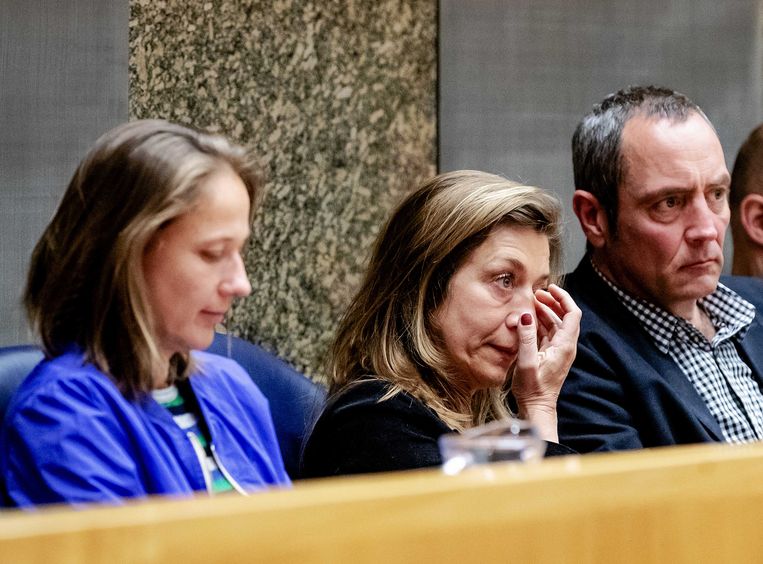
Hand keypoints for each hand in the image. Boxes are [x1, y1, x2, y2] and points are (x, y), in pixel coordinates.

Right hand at [511, 284, 580, 440]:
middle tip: (537, 293)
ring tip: (532, 303)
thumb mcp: (527, 362)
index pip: (572, 314)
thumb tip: (526, 315)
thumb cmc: (532, 389)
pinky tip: (530, 319)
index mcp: (565, 346)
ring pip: (557, 324)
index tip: (550, 288)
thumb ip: (526, 337)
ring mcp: (559, 351)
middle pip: (566, 316)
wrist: (537, 408)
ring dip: (546, 311)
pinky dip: (541, 322)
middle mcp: (566, 347)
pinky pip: (550, 333)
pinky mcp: (551, 355)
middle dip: (553, 302)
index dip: (563, 298)